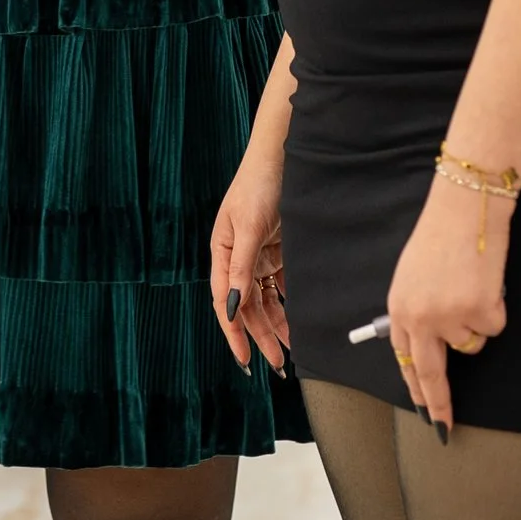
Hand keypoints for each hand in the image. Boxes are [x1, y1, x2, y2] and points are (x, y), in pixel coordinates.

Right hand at [210, 145, 289, 374]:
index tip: (246, 359)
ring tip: (291, 348)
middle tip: (276, 364)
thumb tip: (231, 307)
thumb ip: (240, 268)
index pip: (225, 304)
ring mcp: (256, 254)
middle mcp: (237, 258)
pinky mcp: (275, 250)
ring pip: (264, 299)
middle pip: (246, 307)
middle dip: (260, 336)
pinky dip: (287, 303)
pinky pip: (279, 284)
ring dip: (276, 323)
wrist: (281, 155)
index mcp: (222, 254)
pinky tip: (298, 319)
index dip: (234, 334)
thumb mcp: (248, 227)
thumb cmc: (258, 185)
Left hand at [384, 175, 510, 431]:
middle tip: (443, 427)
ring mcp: (450, 319)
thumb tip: (428, 341)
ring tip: (472, 284)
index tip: (423, 409)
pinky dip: (496, 307)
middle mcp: (420, 319)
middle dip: (439, 403)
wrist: (465, 209)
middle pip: (430, 373)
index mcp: (399, 309)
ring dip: (477, 320)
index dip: (415, 385)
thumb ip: (416, 310)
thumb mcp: (413, 276)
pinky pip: (494, 325)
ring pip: (472, 342)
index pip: (404, 359)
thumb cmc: (442, 236)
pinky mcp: (480, 313)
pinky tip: (486, 282)